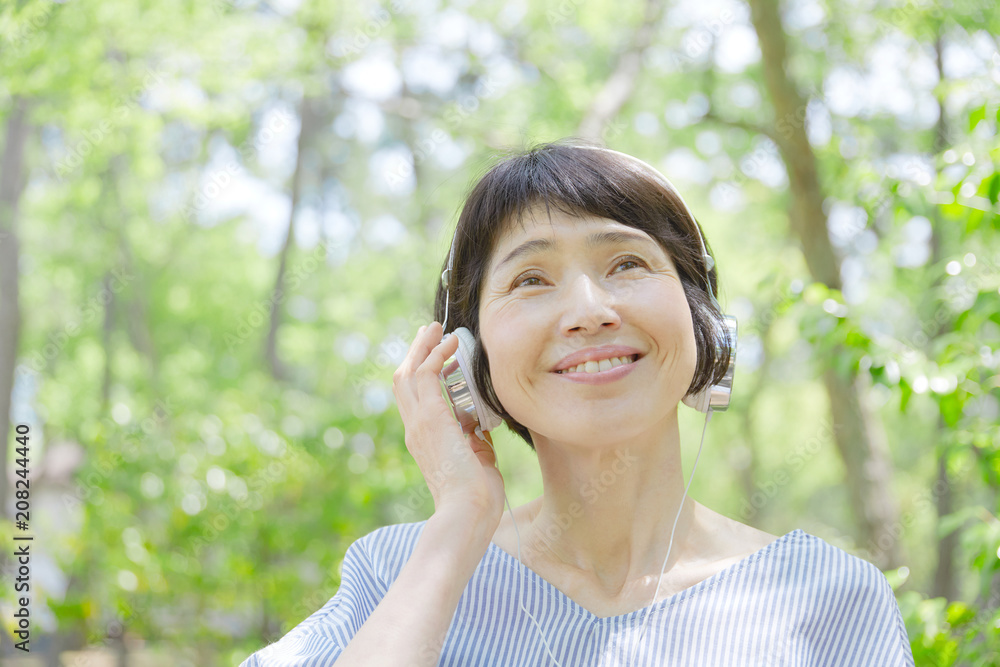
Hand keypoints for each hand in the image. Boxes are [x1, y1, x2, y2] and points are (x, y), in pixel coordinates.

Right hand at [392, 321, 505, 530]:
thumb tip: (480, 425)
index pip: (413, 398)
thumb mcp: (477, 460)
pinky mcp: (430, 418)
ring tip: (437, 329)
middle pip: (404, 379)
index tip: (435, 354)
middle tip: (429, 332)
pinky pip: (426, 375)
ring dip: (423, 347)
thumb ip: (475, 440)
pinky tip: (450, 343)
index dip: (421, 373)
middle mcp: (414, 429)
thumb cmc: (476, 496)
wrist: (467, 512)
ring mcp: (418, 423)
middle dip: (416, 352)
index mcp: (423, 440)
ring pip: (409, 372)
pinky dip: (437, 354)